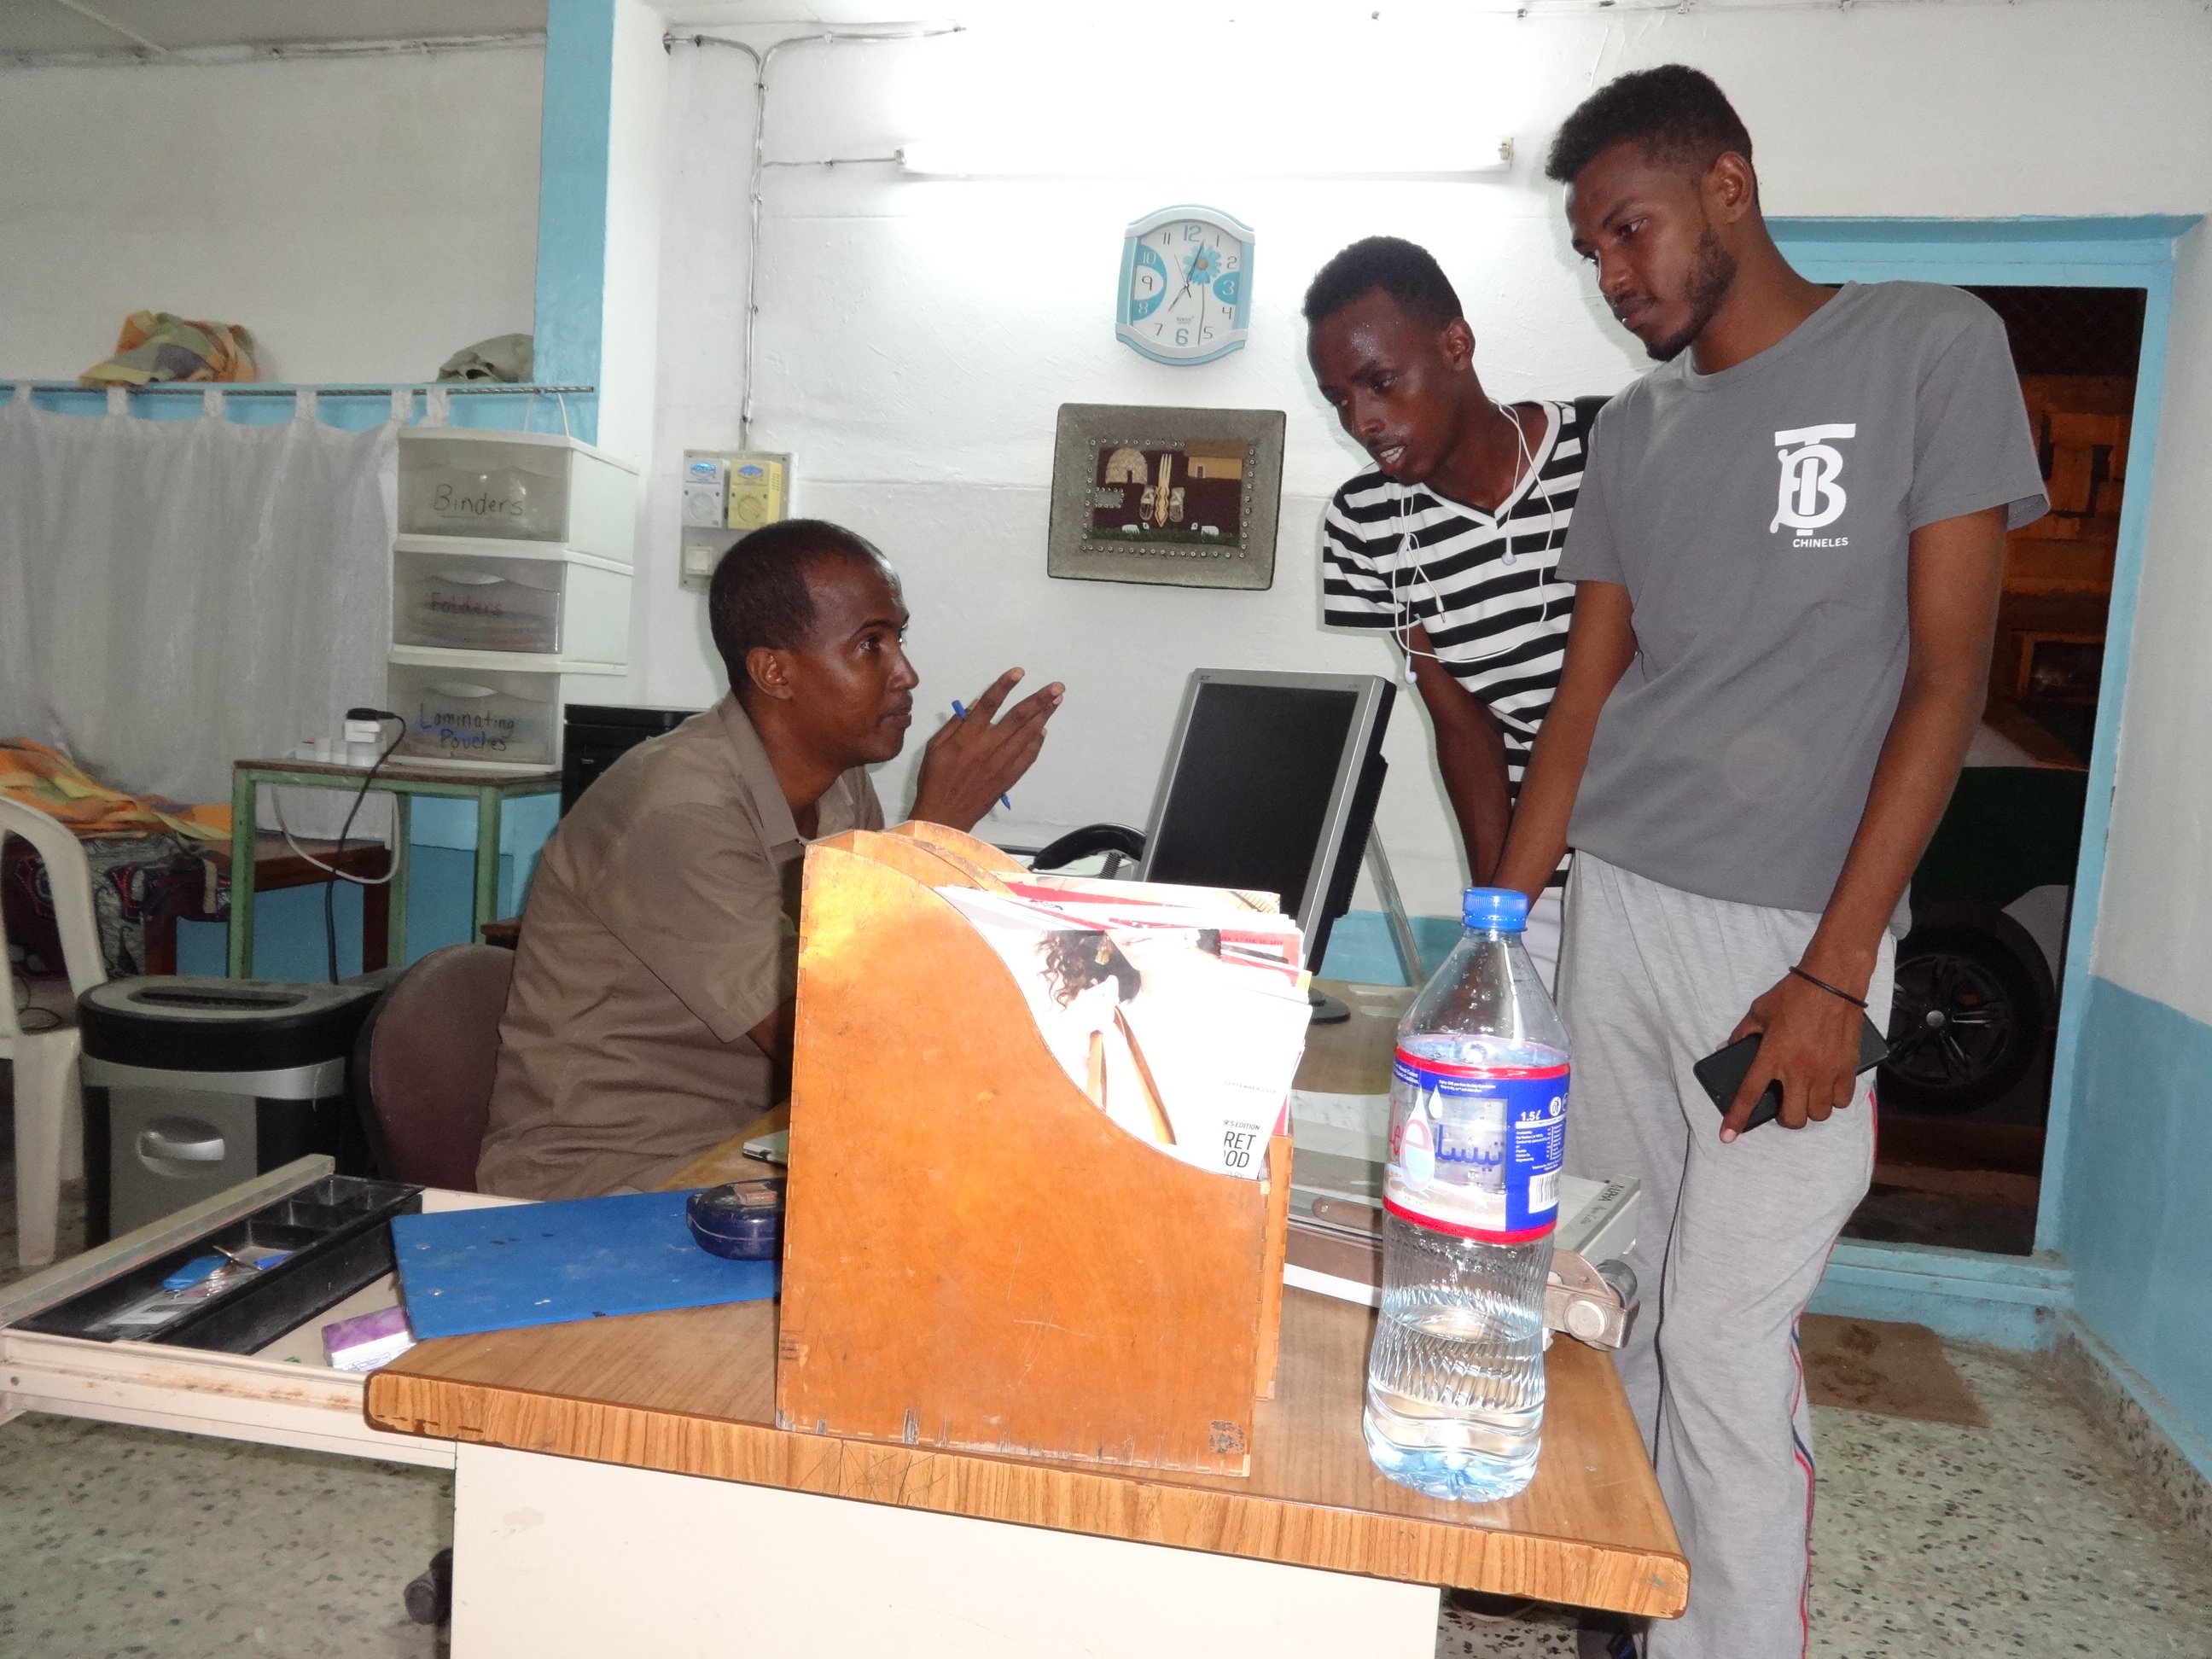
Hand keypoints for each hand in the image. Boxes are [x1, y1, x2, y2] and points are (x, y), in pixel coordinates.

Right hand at [910, 669, 1064, 832]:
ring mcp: (1001, 764)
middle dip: (1039, 700)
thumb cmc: (934, 780)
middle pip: (1017, 717)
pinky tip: (1044, 729)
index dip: (1005, 686)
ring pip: (1027, 734)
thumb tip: (976, 705)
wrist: (945, 816)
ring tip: (1057, 700)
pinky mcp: (1009, 778)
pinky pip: (1028, 757)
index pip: (989, 705)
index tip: (1019, 672)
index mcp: (967, 737)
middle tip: (1057, 686)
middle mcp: (988, 747)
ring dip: (1044, 715)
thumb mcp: (934, 748)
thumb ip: (955, 725)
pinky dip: (1038, 742)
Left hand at [1719, 969, 1866, 1141]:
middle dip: (1786, 1119)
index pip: (1749, 1094)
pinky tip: (1828, 1087)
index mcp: (1772, 1056)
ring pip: (1819, 1114)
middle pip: (1792, 1118)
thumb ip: (1742, 1033)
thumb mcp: (1758, 1011)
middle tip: (1785, 1106)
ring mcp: (1825, 1072)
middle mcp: (1799, 1070)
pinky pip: (1842, 1101)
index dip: (1736, 1119)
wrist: (1832, 982)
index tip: (1727, 1137)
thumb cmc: (1792, 995)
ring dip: (1810, 1110)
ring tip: (1807, 1095)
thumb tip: (1728, 1047)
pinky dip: (1834, 1100)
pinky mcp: (1847, 1068)